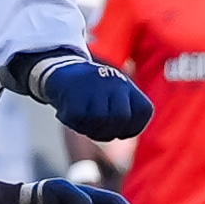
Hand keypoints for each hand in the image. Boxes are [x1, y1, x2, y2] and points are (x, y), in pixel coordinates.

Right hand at [22, 51, 153, 140]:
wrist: (61, 68)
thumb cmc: (92, 92)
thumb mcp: (115, 97)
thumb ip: (126, 116)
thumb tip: (122, 134)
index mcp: (128, 86)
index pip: (143, 112)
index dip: (130, 129)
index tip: (116, 127)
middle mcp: (115, 83)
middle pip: (121, 118)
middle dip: (110, 131)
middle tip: (97, 128)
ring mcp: (95, 87)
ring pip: (100, 120)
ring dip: (91, 129)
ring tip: (83, 122)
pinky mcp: (75, 93)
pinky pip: (79, 119)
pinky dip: (74, 123)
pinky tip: (70, 115)